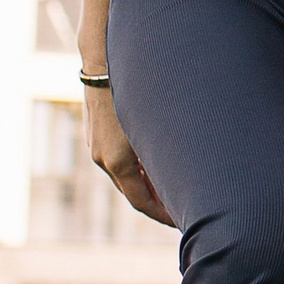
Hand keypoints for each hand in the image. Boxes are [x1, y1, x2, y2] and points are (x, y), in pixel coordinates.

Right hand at [82, 82, 173, 225]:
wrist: (104, 62)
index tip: (180, 222)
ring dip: (147, 185)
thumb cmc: (135, 90)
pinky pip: (119, 161)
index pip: (141, 202)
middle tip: (181, 209)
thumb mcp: (155, 127)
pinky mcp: (97, 134)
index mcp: (118, 162)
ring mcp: (97, 147)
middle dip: (157, 203)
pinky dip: (137, 169)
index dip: (162, 215)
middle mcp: (103, 158)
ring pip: (126, 176)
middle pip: (133, 192)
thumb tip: (186, 178)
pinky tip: (155, 164)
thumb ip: (164, 156)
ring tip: (173, 189)